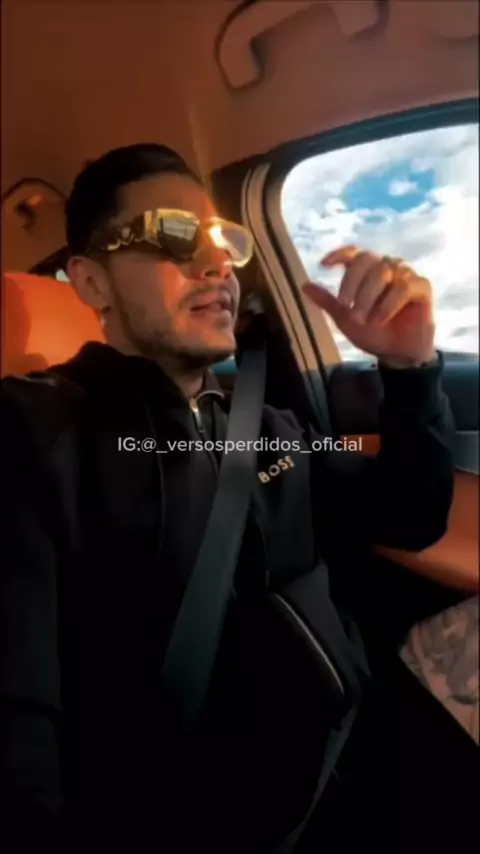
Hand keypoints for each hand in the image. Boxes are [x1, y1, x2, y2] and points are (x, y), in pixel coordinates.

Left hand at [303, 246, 435, 366]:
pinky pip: (403, 287)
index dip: (339, 254)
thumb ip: (328, 302)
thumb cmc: (373, 333)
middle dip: (352, 284)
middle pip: (366, 260)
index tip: (324, 265)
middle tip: (346, 308)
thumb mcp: (345, 319)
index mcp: (368, 271)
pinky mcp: (422, 287)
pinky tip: (380, 320)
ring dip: (368, 297)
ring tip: (363, 319)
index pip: (354, 253)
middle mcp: (387, 266)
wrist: (398, 354)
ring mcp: (405, 274)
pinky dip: (387, 305)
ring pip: (383, 272)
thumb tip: (304, 286)